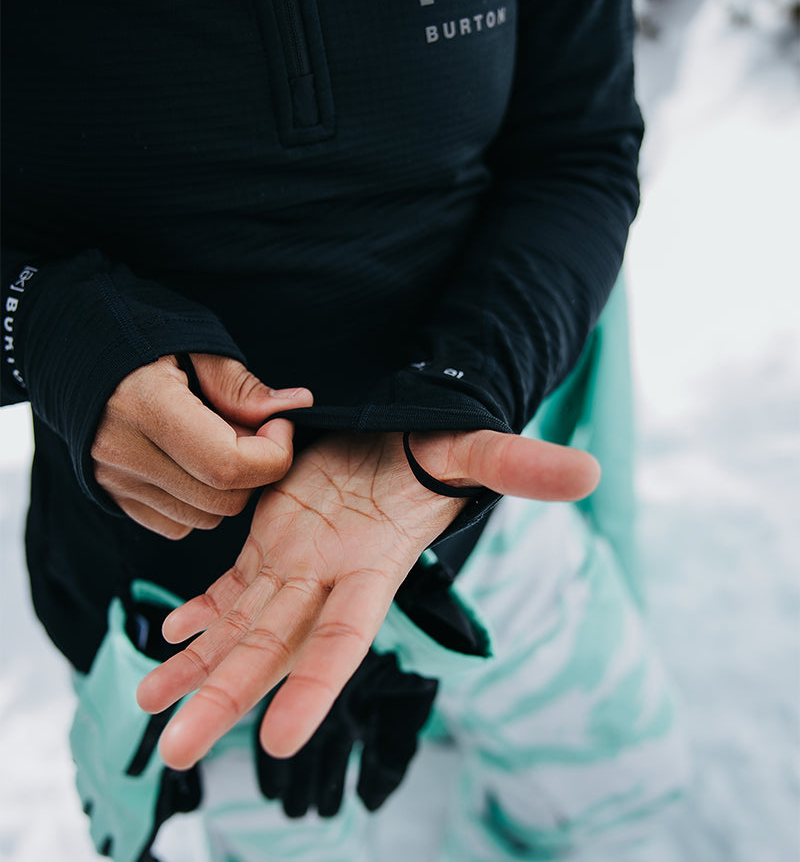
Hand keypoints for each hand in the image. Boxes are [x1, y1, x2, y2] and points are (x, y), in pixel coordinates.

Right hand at [91, 353, 311, 537]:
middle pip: (222, 499)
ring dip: (229, 487)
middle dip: (256, 469)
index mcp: (144, 405)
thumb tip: (297, 406)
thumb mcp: (193, 342)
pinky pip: (177, 525)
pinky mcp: (111, 495)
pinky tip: (193, 458)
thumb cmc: (136, 332)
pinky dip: (200, 501)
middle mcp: (122, 451)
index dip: (272, 453)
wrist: (68, 343)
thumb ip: (242, 384)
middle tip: (252, 428)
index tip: (278, 423)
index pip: (229, 466)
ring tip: (218, 439)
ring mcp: (113, 479)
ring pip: (205, 518)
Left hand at [137, 429, 599, 767]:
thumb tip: (590, 472)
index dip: (316, 685)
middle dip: (227, 695)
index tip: (278, 742)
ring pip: (240, 624)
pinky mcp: (273, 541)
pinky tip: (167, 636)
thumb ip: (518, 465)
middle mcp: (328, 577)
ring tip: (150, 702)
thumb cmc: (439, 449)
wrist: (403, 442)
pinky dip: (198, 612)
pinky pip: (230, 585)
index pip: (344, 637)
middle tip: (178, 750)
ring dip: (196, 664)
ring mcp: (296, 561)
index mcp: (372, 565)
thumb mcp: (474, 449)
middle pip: (273, 645)